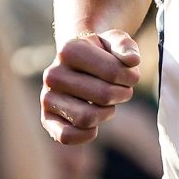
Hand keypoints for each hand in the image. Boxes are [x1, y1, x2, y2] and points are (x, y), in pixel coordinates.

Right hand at [40, 31, 140, 145]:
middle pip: (104, 96)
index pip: (113, 72)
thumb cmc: (102, 52)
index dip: (131, 77)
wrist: (78, 62)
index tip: (131, 75)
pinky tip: (94, 125)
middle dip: (122, 95)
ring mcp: (47, 97)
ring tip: (108, 103)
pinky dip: (85, 135)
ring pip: (87, 118)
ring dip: (107, 113)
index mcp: (69, 50)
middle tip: (121, 90)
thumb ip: (126, 46)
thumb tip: (132, 61)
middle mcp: (53, 73)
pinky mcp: (47, 118)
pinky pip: (67, 137)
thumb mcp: (116, 41)